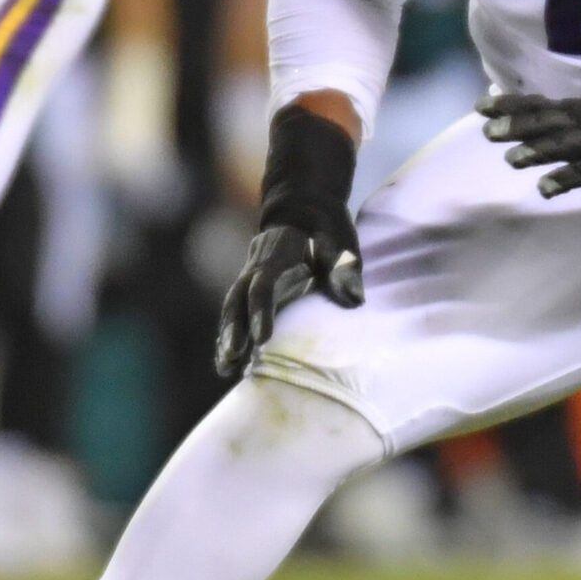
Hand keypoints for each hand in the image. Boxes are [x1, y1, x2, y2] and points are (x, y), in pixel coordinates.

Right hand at [216, 100, 363, 376]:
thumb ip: (345, 266)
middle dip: (233, 330)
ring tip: (225, 370)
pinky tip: (229, 365)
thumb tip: (355, 300)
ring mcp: (249, 279)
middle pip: (237, 300)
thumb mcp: (340, 237)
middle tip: (232, 359)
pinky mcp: (252, 291)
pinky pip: (236, 315)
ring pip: (232, 310)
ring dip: (227, 338)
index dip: (261, 312)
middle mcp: (255, 268)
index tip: (263, 340)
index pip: (263, 285)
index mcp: (276, 254)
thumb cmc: (326, 226)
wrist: (303, 209)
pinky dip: (231, 337)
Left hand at [481, 51, 580, 200]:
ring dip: (538, 150)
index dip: (514, 105)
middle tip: (486, 130)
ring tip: (511, 159)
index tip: (482, 105)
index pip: (545, 104)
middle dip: (517, 125)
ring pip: (566, 145)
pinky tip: (545, 188)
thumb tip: (555, 112)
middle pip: (549, 121)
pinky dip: (566, 179)